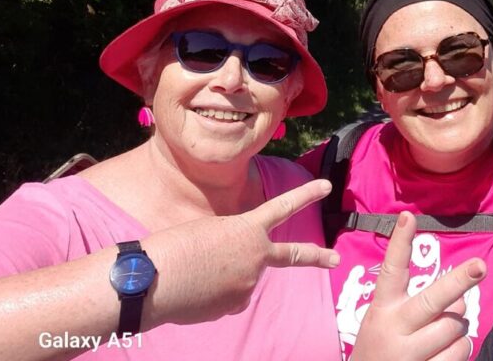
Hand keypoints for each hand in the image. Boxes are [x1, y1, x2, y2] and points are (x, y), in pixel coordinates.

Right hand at [144, 179, 337, 326]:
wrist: (155, 280)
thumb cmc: (175, 247)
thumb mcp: (208, 232)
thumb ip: (231, 245)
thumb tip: (234, 270)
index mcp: (248, 229)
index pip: (283, 206)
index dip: (306, 194)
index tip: (326, 186)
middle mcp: (256, 257)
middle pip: (292, 255)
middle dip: (317, 257)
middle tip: (337, 259)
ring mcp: (248, 283)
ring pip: (241, 281)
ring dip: (223, 279)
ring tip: (195, 275)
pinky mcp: (234, 306)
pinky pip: (226, 299)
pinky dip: (213, 296)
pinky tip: (195, 292)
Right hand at [352, 212, 486, 360]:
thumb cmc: (381, 351)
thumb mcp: (386, 325)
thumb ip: (420, 307)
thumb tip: (461, 301)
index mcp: (382, 311)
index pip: (392, 271)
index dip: (400, 244)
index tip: (409, 216)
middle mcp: (394, 330)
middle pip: (432, 300)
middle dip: (458, 281)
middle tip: (480, 265)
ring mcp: (409, 354)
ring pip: (455, 327)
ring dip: (457, 327)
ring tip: (439, 337)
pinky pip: (460, 352)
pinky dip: (458, 350)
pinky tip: (440, 355)